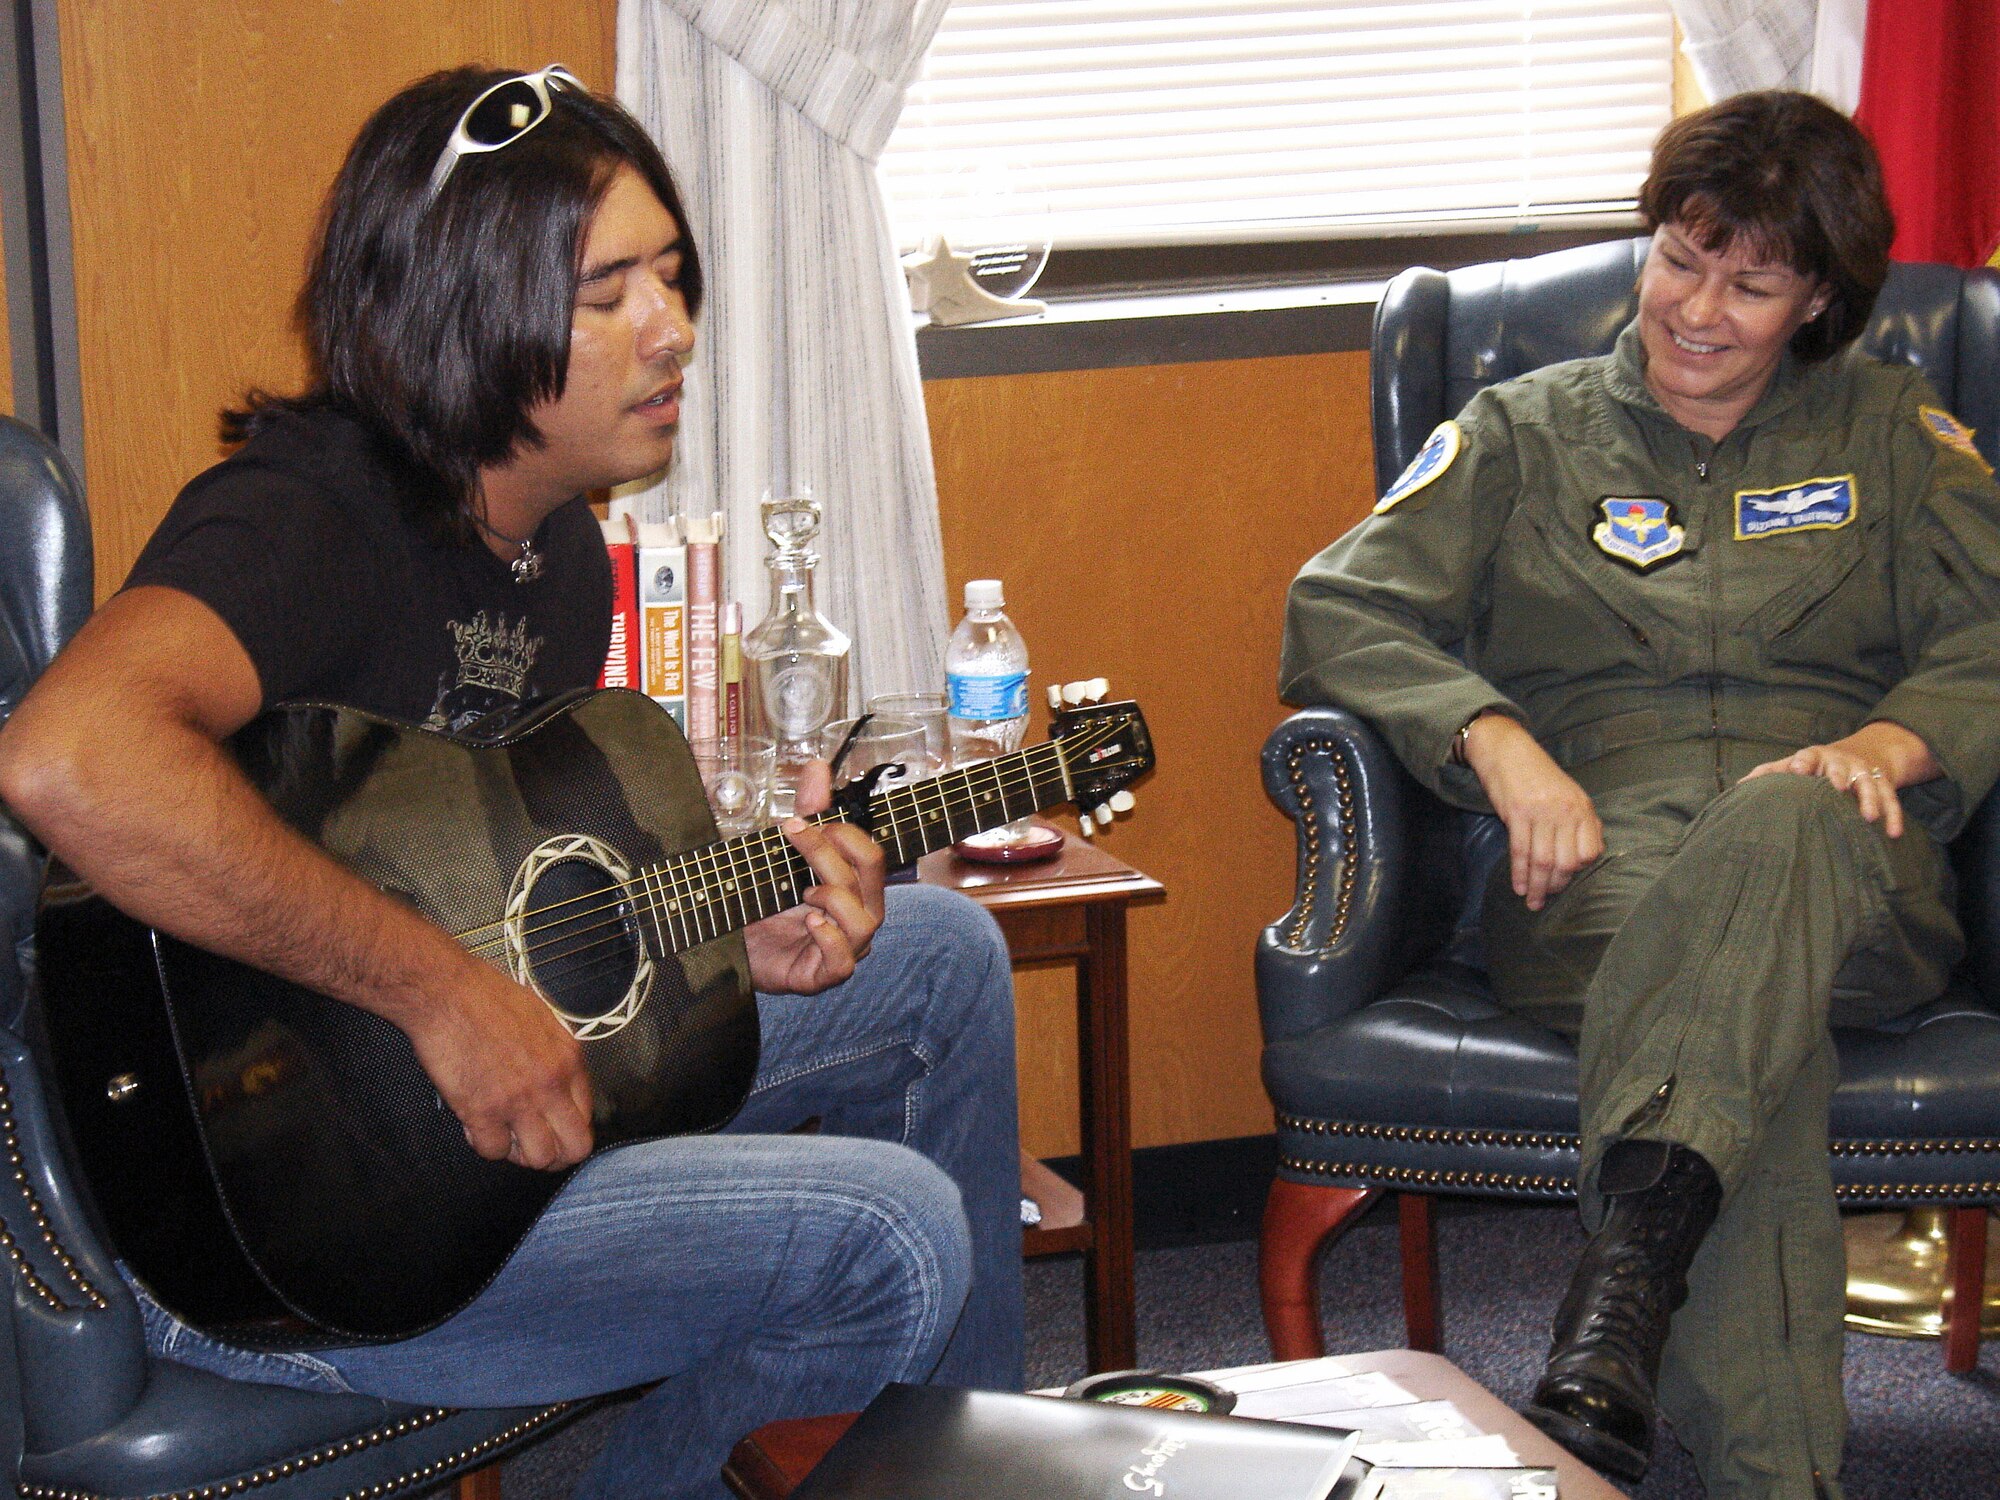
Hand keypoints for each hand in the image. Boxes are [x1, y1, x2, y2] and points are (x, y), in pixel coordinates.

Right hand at [403, 960, 594, 1170]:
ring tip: (505, 1137)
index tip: (551, 1128)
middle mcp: (551, 1084)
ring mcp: (519, 1101)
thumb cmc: (488, 997)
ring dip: (521, 1154)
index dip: (567, 1128)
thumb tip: (559, 1082)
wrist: (448, 992)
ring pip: (539, 1158)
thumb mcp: (542, 1019)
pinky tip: (476, 1125)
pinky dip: (484, 1144)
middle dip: (556, 1155)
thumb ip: (556, 1055)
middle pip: (574, 1148)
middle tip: (533, 1147)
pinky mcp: (483, 1111)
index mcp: (568, 1059)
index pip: (587, 1116)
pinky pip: (493, 1152)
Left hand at [743, 759, 886, 994]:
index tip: (799, 821)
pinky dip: (829, 938)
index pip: (872, 855)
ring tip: (804, 892)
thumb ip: (809, 811)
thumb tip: (819, 764)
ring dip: (833, 897)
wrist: (736, 946)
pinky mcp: (822, 975)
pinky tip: (809, 921)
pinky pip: (843, 962)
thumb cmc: (769, 901)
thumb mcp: (787, 852)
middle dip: (829, 852)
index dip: (843, 833)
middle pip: (868, 879)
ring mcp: (845, 947)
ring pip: (865, 921)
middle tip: (794, 835)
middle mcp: (858, 916)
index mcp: (857, 887)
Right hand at [1462, 713, 1603, 911]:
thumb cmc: (1537, 773)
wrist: (1507, 750)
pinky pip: (1520, 852)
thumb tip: (1587, 853)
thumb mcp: (1568, 793)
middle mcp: (1566, 812)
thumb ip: (1580, 821)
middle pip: (1566, 861)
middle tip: (1547, 898)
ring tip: (1533, 902)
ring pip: (1543, 861)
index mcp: (1582, 808)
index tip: (1566, 879)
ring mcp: (1542, 813)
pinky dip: (1520, 873)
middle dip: (1556, 886)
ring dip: (1538, 887)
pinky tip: (1520, 886)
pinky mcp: (1517, 814)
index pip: (1590, 852)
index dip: (1579, 871)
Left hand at [1740, 723, 1935, 840]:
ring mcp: (1864, 772)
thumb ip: (1769, 774)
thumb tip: (1738, 787)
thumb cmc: (1815, 766)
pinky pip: (1891, 800)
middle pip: (1841, 767)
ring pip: (1869, 784)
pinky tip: (1892, 834)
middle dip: (1838, 775)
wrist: (1862, 754)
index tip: (1797, 768)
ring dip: (1870, 800)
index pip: (1807, 757)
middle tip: (1836, 787)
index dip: (1802, 762)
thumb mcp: (1793, 765)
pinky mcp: (1884, 785)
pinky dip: (1893, 816)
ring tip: (1869, 817)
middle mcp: (1841, 762)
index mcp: (1815, 757)